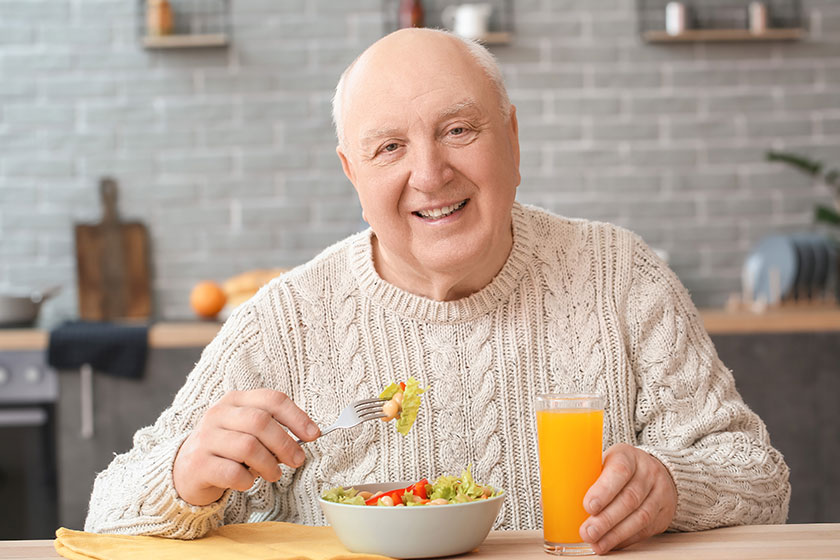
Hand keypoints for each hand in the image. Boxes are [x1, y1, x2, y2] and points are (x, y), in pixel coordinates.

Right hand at [173, 389, 319, 505]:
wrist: (184, 471)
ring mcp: (205, 438)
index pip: (272, 399)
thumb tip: (307, 436)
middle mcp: (218, 414)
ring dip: (269, 465)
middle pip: (261, 422)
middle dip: (285, 443)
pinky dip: (248, 481)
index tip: (313, 435)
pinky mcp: (198, 464)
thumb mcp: (247, 431)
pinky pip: (233, 472)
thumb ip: (273, 429)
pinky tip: (247, 482)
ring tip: (273, 474)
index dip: (297, 417)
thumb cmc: (226, 450)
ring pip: (248, 447)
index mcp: (235, 400)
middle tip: (297, 460)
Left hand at [579, 443, 676, 553]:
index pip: (619, 471)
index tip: (588, 506)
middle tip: (587, 532)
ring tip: (596, 543)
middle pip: (629, 499)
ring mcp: (659, 493)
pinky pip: (645, 530)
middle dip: (606, 519)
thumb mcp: (603, 461)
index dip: (604, 490)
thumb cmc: (617, 468)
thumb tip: (549, 500)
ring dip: (615, 534)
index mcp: (627, 455)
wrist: (654, 471)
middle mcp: (647, 472)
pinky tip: (611, 544)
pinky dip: (626, 539)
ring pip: (640, 517)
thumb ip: (583, 476)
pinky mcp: (664, 513)